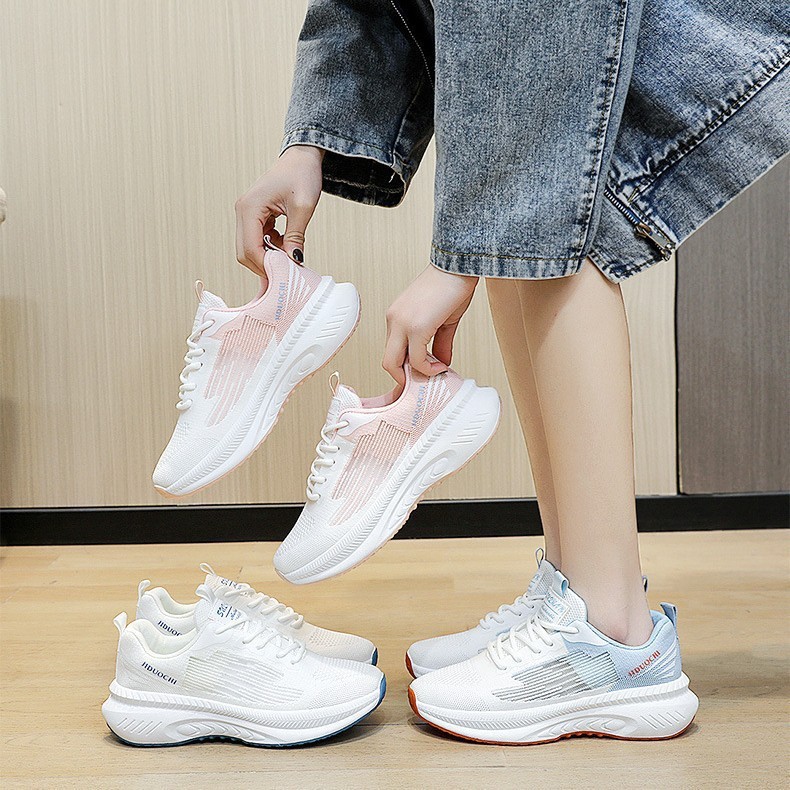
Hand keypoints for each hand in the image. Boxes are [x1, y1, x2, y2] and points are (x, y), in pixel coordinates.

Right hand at [234, 145, 323, 276]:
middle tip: (286, 272)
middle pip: (244, 252)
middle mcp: (242, 211)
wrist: (301, 158)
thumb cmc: (302, 175)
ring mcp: (246, 214)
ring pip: (248, 248)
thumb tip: (294, 261)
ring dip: (267, 257)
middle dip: (264, 265)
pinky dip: (269, 248)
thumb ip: (296, 236)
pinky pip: (256, 240)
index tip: (284, 276)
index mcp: (250, 208)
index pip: (250, 248)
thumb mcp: (303, 207)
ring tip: (288, 256)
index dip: (266, 266)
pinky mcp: (253, 216)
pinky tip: (285, 244)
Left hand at [383, 265, 477, 384]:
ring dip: (417, 374)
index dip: (407, 365)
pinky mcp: (416, 327)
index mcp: (397, 317)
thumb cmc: (452, 286)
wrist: (459, 265)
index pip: (393, 350)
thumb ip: (439, 343)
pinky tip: (441, 365)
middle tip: (424, 381)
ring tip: (437, 371)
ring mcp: (402, 324)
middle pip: (387, 361)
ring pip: (395, 363)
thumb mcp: (443, 320)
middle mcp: (394, 320)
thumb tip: (441, 363)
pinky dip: (428, 368)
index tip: (426, 370)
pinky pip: (416, 359)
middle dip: (404, 377)